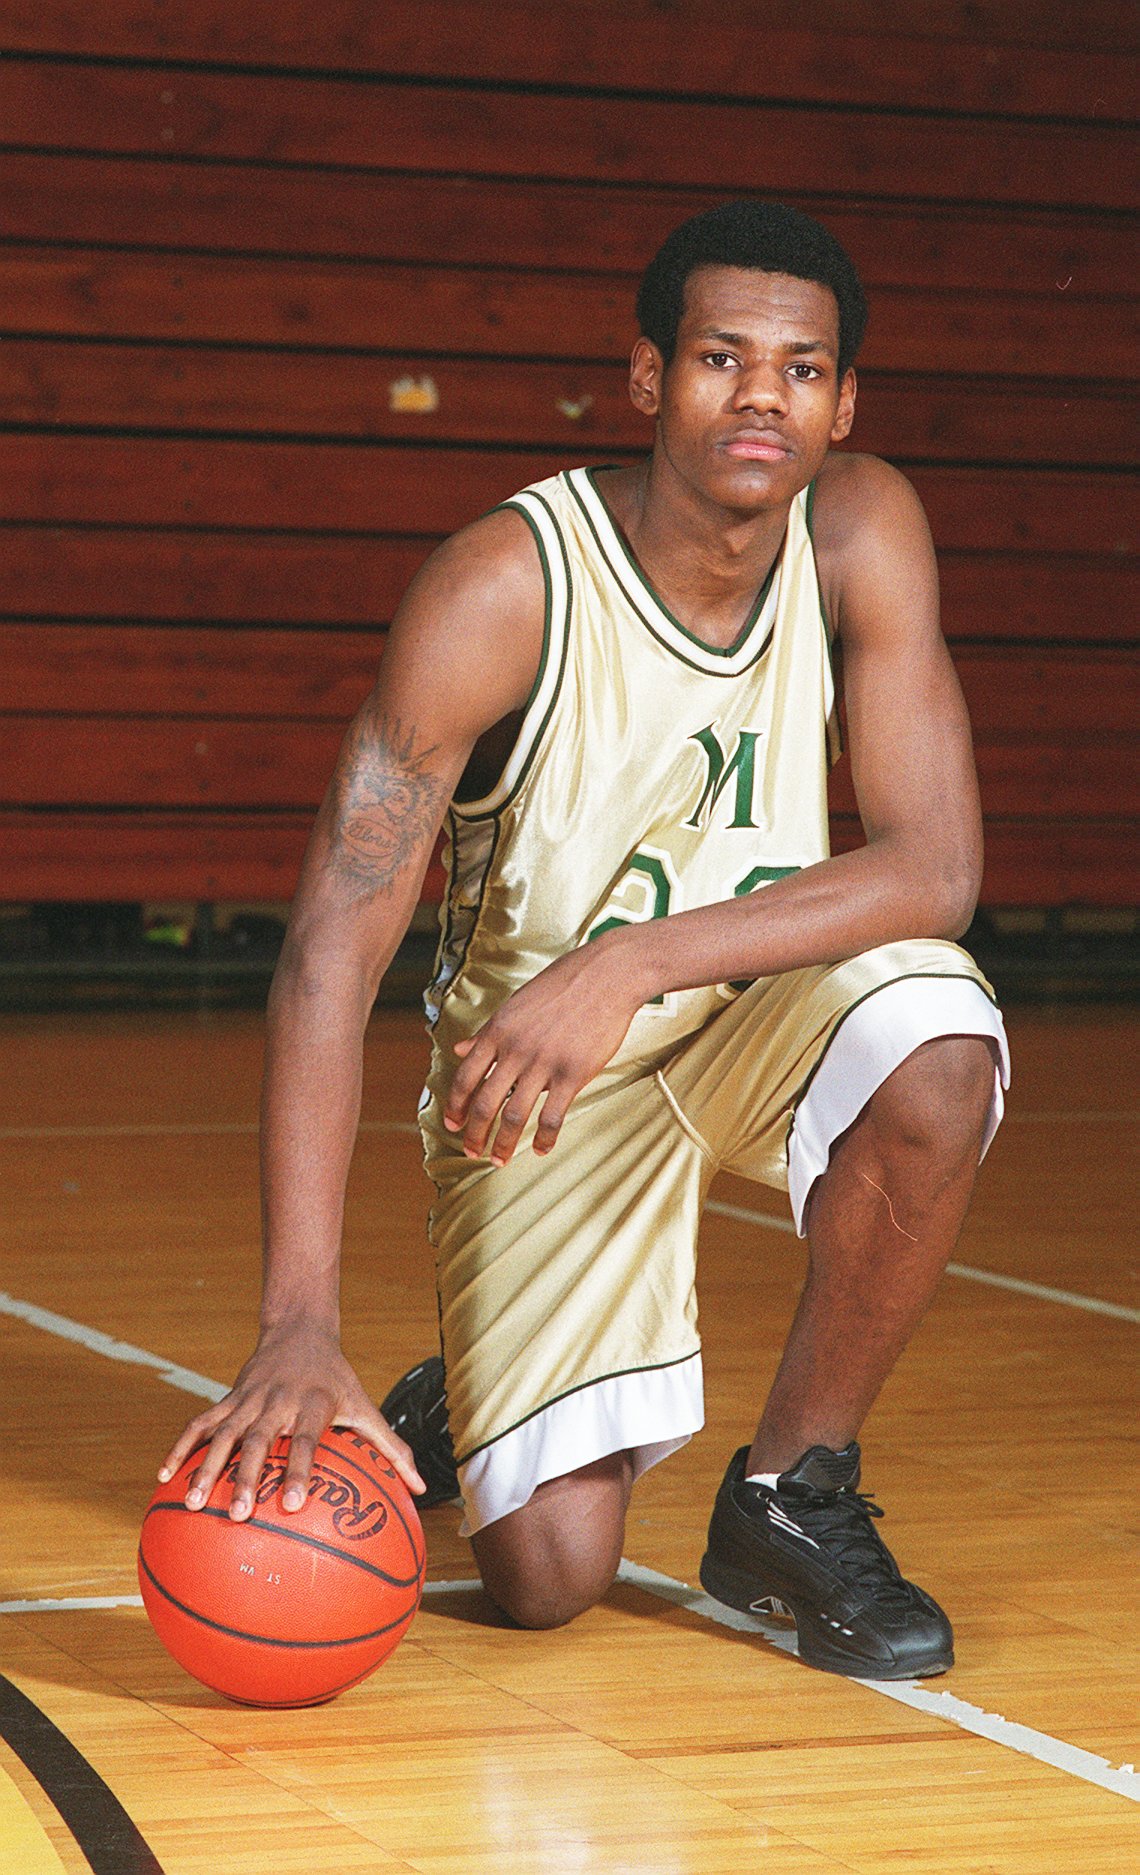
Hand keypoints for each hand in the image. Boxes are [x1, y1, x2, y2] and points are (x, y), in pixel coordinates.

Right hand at [156, 1322, 425, 1519]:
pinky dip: (181, 1446)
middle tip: (238, 1514)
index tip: (291, 1504)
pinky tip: (163, 1475)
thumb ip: (392, 1448)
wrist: (300, 1331)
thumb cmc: (338, 1380)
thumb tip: (422, 1488)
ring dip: (205, 1467)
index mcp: (313, 1406)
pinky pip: (200, 1423)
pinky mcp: (228, 1398)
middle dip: (247, 1476)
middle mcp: (278, 1402)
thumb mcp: (366, 1406)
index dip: (299, 1471)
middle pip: (259, 1441)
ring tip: (193, 1503)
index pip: (306, 1442)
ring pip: (223, 1433)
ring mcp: (248, 1400)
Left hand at [443, 932, 647, 1164]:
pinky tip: (539, 1150)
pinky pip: (553, 1116)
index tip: (454, 1124)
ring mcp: (544, 1063)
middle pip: (486, 1102)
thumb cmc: (562, 984)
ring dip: (503, 1143)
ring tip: (499, 1159)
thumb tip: (459, 1050)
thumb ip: (487, 1031)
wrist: (606, 975)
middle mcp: (516, 1049)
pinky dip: (544, 1139)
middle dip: (475, 1133)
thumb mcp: (516, 1003)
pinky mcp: (573, 1074)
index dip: (456, 1105)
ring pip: (515, 1115)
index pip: (466, 1076)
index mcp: (499, 1030)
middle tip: (472, 1151)